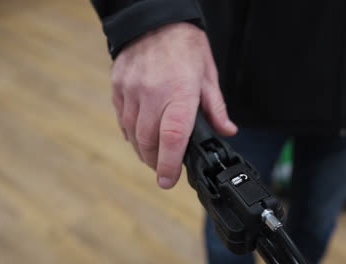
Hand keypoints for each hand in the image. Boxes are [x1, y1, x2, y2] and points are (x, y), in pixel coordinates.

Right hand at [111, 22, 236, 188]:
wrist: (154, 19)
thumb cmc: (186, 46)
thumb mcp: (208, 75)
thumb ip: (215, 108)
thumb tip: (227, 131)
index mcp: (179, 93)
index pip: (172, 138)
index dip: (169, 165)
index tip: (168, 181)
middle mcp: (152, 94)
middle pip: (148, 141)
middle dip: (155, 162)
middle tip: (164, 168)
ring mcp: (131, 91)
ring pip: (132, 133)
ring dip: (142, 150)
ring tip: (153, 155)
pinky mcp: (118, 87)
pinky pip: (121, 118)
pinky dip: (130, 132)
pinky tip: (139, 134)